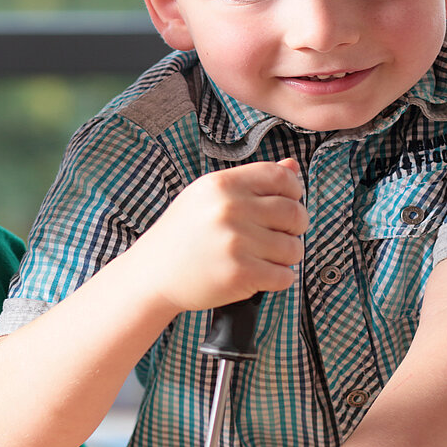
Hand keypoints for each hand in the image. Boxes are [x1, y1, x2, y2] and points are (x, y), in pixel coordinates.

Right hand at [128, 158, 305, 312]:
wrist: (152, 273)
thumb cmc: (182, 235)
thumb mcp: (208, 198)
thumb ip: (251, 182)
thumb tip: (292, 167)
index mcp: (222, 185)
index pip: (281, 177)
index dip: (294, 191)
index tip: (289, 203)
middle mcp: (229, 209)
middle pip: (293, 213)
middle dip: (294, 228)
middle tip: (279, 236)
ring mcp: (235, 242)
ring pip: (293, 248)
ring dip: (286, 257)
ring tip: (264, 258)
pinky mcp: (240, 274)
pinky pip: (284, 276)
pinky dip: (278, 279)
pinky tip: (258, 275)